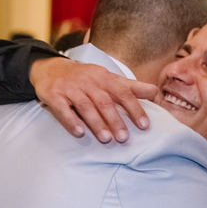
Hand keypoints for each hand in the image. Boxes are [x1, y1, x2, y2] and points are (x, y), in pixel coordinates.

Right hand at [29, 57, 156, 143]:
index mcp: (105, 78)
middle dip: (115, 120)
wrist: (51, 68)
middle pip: (104, 102)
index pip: (123, 93)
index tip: (144, 125)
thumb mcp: (108, 78)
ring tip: (106, 139)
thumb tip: (155, 92)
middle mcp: (89, 82)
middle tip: (124, 138)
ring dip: (96, 123)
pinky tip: (79, 133)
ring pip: (86, 106)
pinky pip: (63, 110)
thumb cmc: (85, 77)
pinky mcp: (54, 96)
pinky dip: (71, 121)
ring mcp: (71, 88)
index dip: (135, 109)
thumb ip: (131, 86)